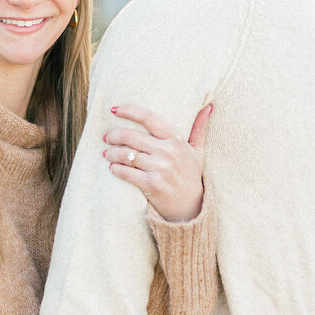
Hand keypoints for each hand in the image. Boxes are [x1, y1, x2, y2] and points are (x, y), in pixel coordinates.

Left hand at [104, 103, 212, 221]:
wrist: (191, 207)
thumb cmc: (191, 176)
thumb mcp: (198, 151)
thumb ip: (200, 128)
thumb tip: (208, 107)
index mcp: (176, 140)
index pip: (149, 118)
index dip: (129, 111)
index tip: (114, 109)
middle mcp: (168, 152)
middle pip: (132, 136)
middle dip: (114, 135)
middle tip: (107, 137)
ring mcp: (160, 169)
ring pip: (127, 155)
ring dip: (112, 153)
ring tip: (107, 153)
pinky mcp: (152, 185)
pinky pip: (127, 172)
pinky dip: (116, 169)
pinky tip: (112, 167)